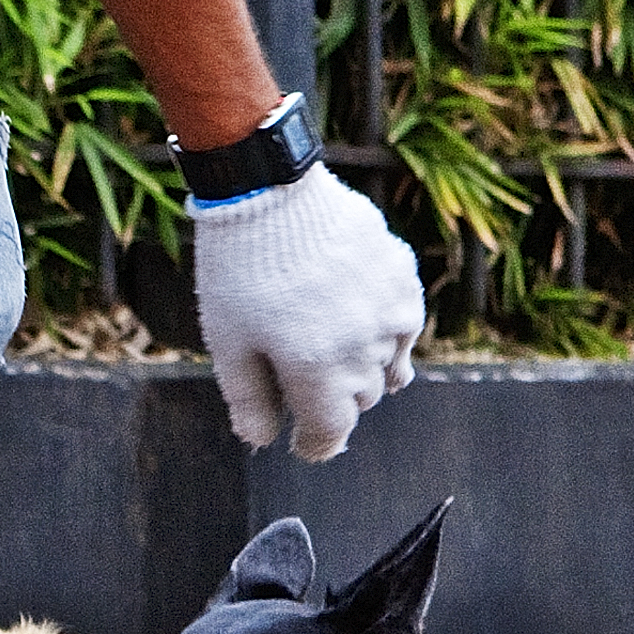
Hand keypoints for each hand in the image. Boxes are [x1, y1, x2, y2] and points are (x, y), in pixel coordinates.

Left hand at [189, 165, 425, 461]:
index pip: (330, 432)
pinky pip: (405, 326)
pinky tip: (359, 318)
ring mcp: (389, 311)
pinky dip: (386, 333)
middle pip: (358, 401)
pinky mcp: (402, 278)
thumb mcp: (229, 342)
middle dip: (332, 401)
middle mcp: (362, 347)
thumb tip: (263, 441)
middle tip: (302, 382)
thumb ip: (249, 399)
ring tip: (333, 350)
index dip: (314, 445)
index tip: (302, 444)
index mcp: (316, 370)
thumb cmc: (240, 268)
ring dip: (363, 370)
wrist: (272, 188)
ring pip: (389, 368)